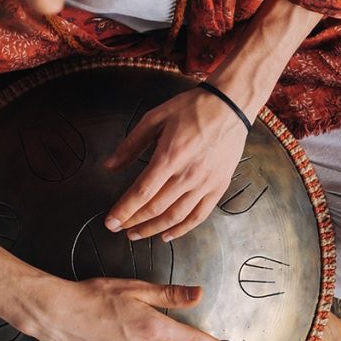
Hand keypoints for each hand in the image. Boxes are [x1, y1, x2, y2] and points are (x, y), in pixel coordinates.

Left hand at [102, 86, 248, 241]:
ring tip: (136, 234)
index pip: (142, 192)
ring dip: (153, 229)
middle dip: (133, 222)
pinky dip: (182, 229)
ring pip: (175, 216)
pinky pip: (198, 215)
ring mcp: (205, 183)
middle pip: (155, 208)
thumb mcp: (155, 118)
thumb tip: (109, 166)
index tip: (110, 222)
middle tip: (118, 228)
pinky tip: (167, 235)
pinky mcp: (218, 187)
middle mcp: (188, 174)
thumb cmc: (192, 109)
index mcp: (170, 156)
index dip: (123, 210)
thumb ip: (131, 144)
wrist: (231, 105)